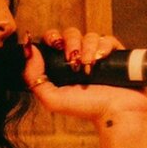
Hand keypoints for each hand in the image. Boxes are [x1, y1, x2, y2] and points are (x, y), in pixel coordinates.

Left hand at [23, 27, 146, 124]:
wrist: (116, 113)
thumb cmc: (86, 109)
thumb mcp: (53, 99)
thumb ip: (34, 78)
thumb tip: (29, 51)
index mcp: (63, 66)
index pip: (54, 40)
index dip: (52, 37)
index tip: (55, 45)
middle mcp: (81, 58)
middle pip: (71, 34)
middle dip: (71, 42)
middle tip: (74, 59)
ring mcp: (99, 55)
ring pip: (90, 36)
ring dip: (88, 48)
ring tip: (90, 66)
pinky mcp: (117, 54)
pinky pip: (108, 39)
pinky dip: (103, 45)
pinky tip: (102, 58)